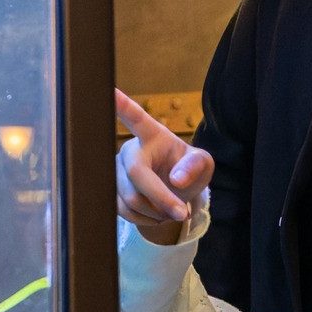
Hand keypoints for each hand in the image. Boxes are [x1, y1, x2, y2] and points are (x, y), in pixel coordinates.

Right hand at [115, 89, 213, 244]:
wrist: (174, 192)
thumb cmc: (188, 170)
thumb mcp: (202, 165)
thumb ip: (195, 167)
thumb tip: (177, 180)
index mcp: (152, 135)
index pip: (135, 117)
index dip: (122, 105)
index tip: (109, 91)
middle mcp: (129, 149)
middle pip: (137, 176)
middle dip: (161, 199)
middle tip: (182, 213)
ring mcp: (116, 171)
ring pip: (130, 198)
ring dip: (155, 212)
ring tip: (169, 210)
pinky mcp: (110, 190)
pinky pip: (123, 211)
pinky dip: (144, 219)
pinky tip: (155, 215)